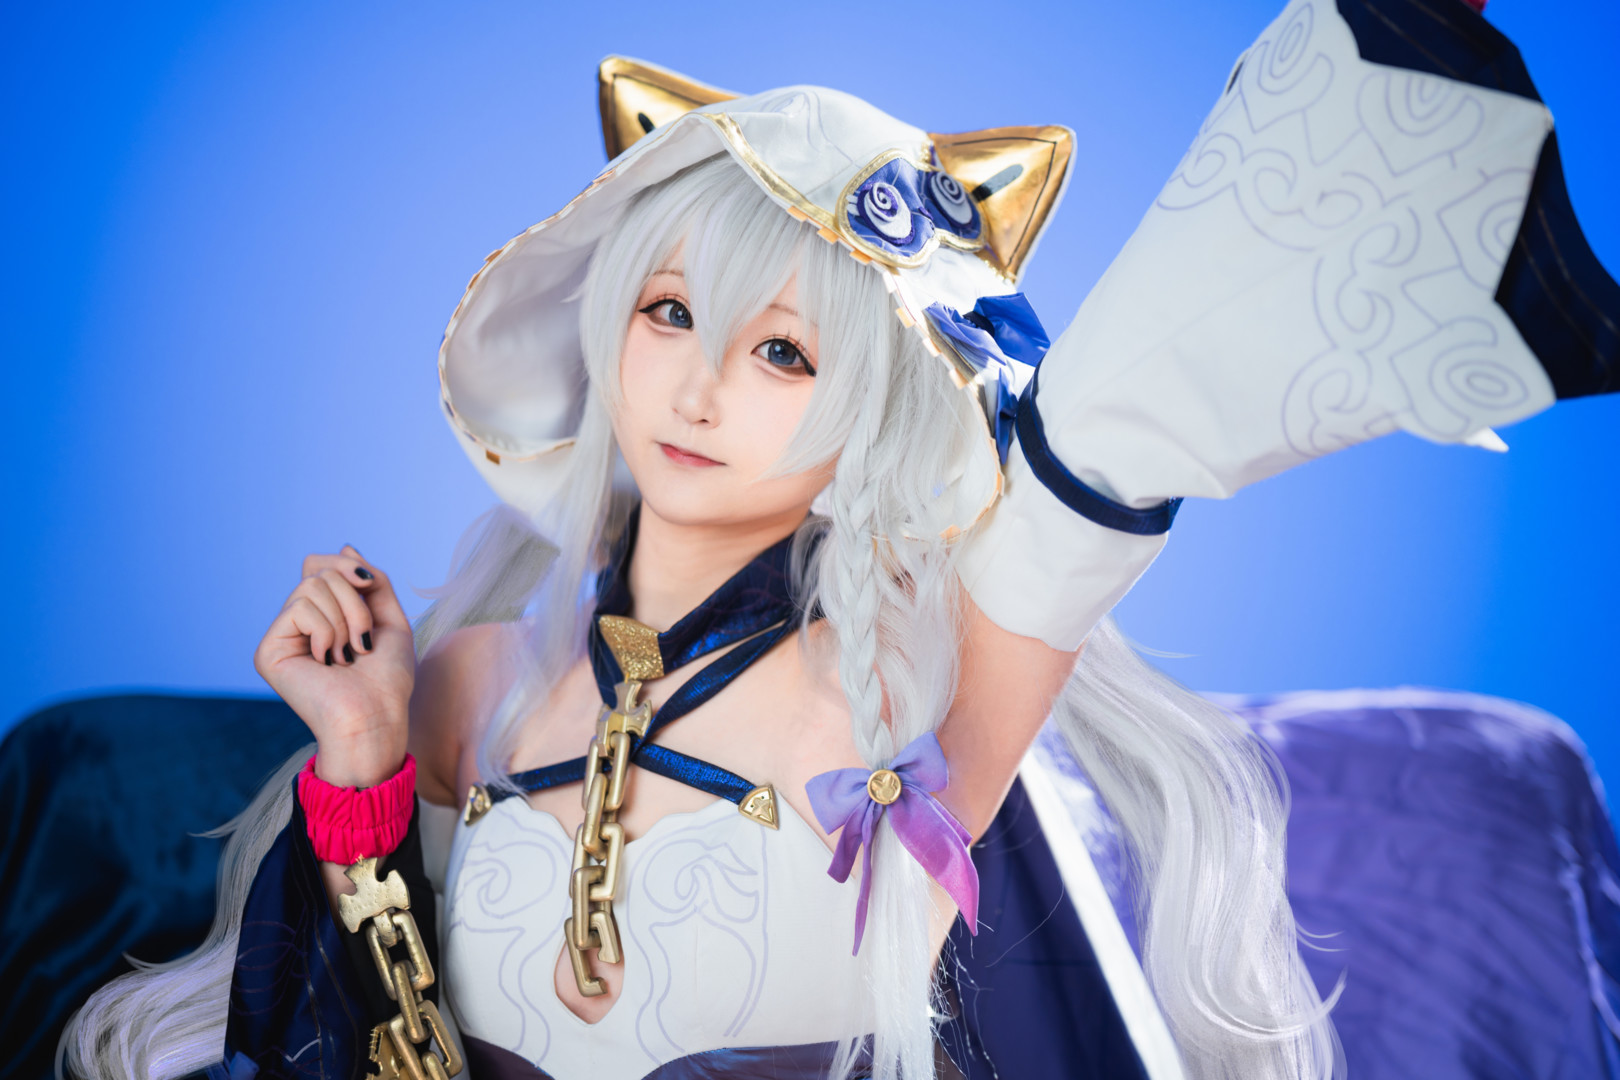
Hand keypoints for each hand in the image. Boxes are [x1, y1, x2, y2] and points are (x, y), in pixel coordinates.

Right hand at [254, 544, 414, 787]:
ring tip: (347, 655)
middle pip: (318, 571)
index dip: (347, 565)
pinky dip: (326, 631)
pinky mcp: (269, 651)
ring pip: (312, 585)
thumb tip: (346, 546)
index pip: (320, 565)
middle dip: (355, 599)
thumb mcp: (390, 620)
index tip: (370, 583)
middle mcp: (297, 626)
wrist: (377, 718)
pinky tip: (327, 661)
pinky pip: (300, 607)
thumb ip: (372, 582)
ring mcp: (281, 638)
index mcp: (322, 618)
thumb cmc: (387, 680)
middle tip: (362, 640)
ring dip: (346, 619)